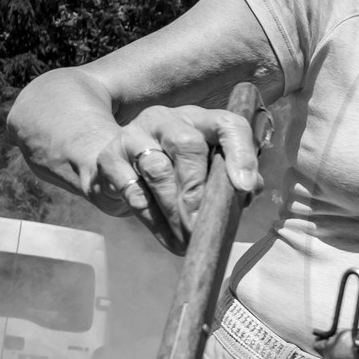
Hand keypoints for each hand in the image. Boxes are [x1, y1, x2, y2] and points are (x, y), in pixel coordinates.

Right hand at [90, 105, 261, 254]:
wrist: (116, 167)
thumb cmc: (176, 170)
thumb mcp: (206, 168)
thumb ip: (229, 178)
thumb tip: (248, 189)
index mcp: (199, 120)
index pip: (228, 124)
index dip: (241, 153)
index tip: (246, 187)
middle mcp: (165, 120)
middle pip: (188, 145)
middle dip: (198, 191)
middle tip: (204, 224)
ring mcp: (133, 136)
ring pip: (158, 170)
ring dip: (175, 211)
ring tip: (189, 239)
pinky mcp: (109, 159)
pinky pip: (134, 192)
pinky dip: (155, 221)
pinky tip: (170, 239)